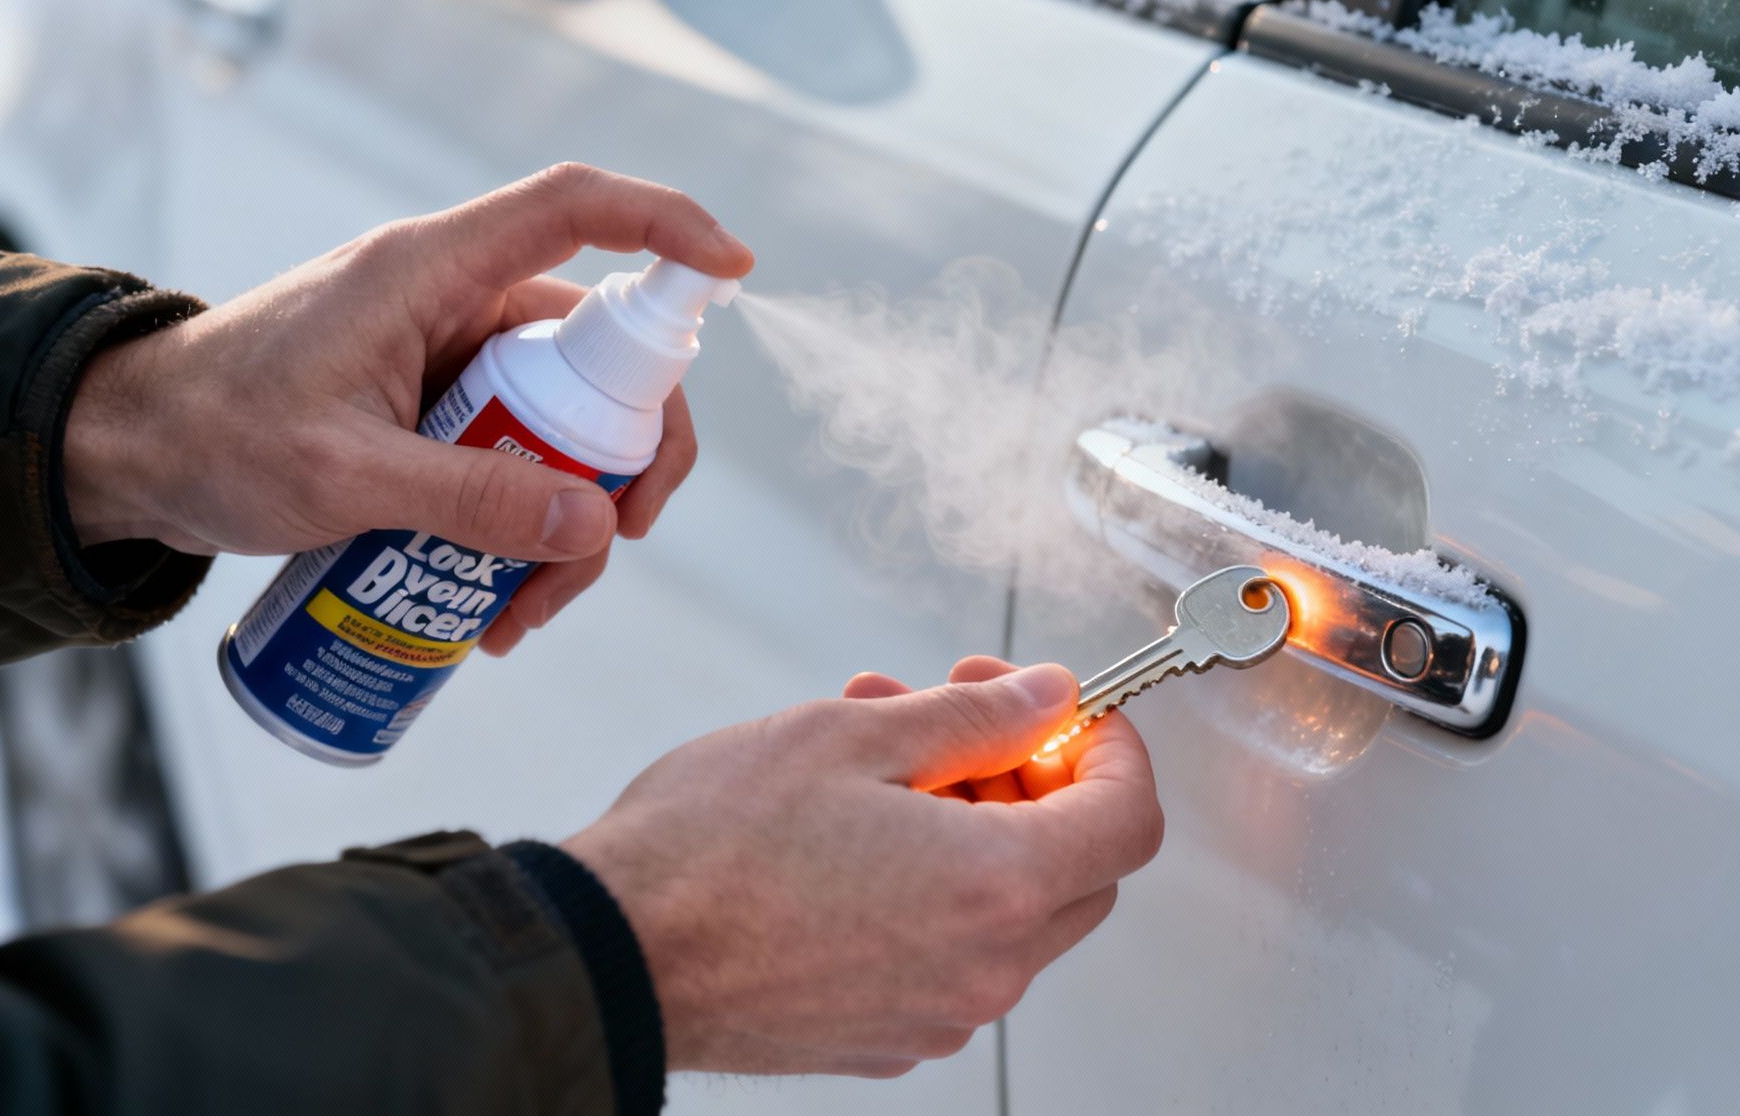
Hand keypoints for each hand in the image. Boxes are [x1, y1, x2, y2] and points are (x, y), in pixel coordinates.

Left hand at [61, 163, 752, 654]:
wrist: (131, 459)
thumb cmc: (211, 438)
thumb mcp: (339, 479)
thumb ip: (470, 498)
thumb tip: (596, 524)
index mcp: (431, 274)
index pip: (574, 212)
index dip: (666, 226)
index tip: (736, 270)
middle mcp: (457, 306)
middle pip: (599, 359)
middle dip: (625, 464)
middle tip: (615, 546)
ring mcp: (455, 364)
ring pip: (569, 431)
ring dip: (571, 527)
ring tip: (518, 620)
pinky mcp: (444, 417)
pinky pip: (526, 465)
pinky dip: (530, 535)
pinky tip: (495, 610)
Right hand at [561, 661, 1162, 1077]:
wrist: (611, 955)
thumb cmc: (713, 848)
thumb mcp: (854, 736)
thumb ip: (977, 716)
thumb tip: (1050, 700)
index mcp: (997, 886)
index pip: (1129, 821)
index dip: (1113, 752)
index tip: (1068, 715)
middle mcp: (986, 970)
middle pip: (1079, 869)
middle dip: (1034, 779)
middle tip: (961, 717)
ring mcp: (937, 1015)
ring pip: (1008, 908)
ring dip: (971, 821)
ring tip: (876, 752)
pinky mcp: (886, 1039)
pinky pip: (951, 954)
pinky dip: (933, 885)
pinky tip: (855, 829)